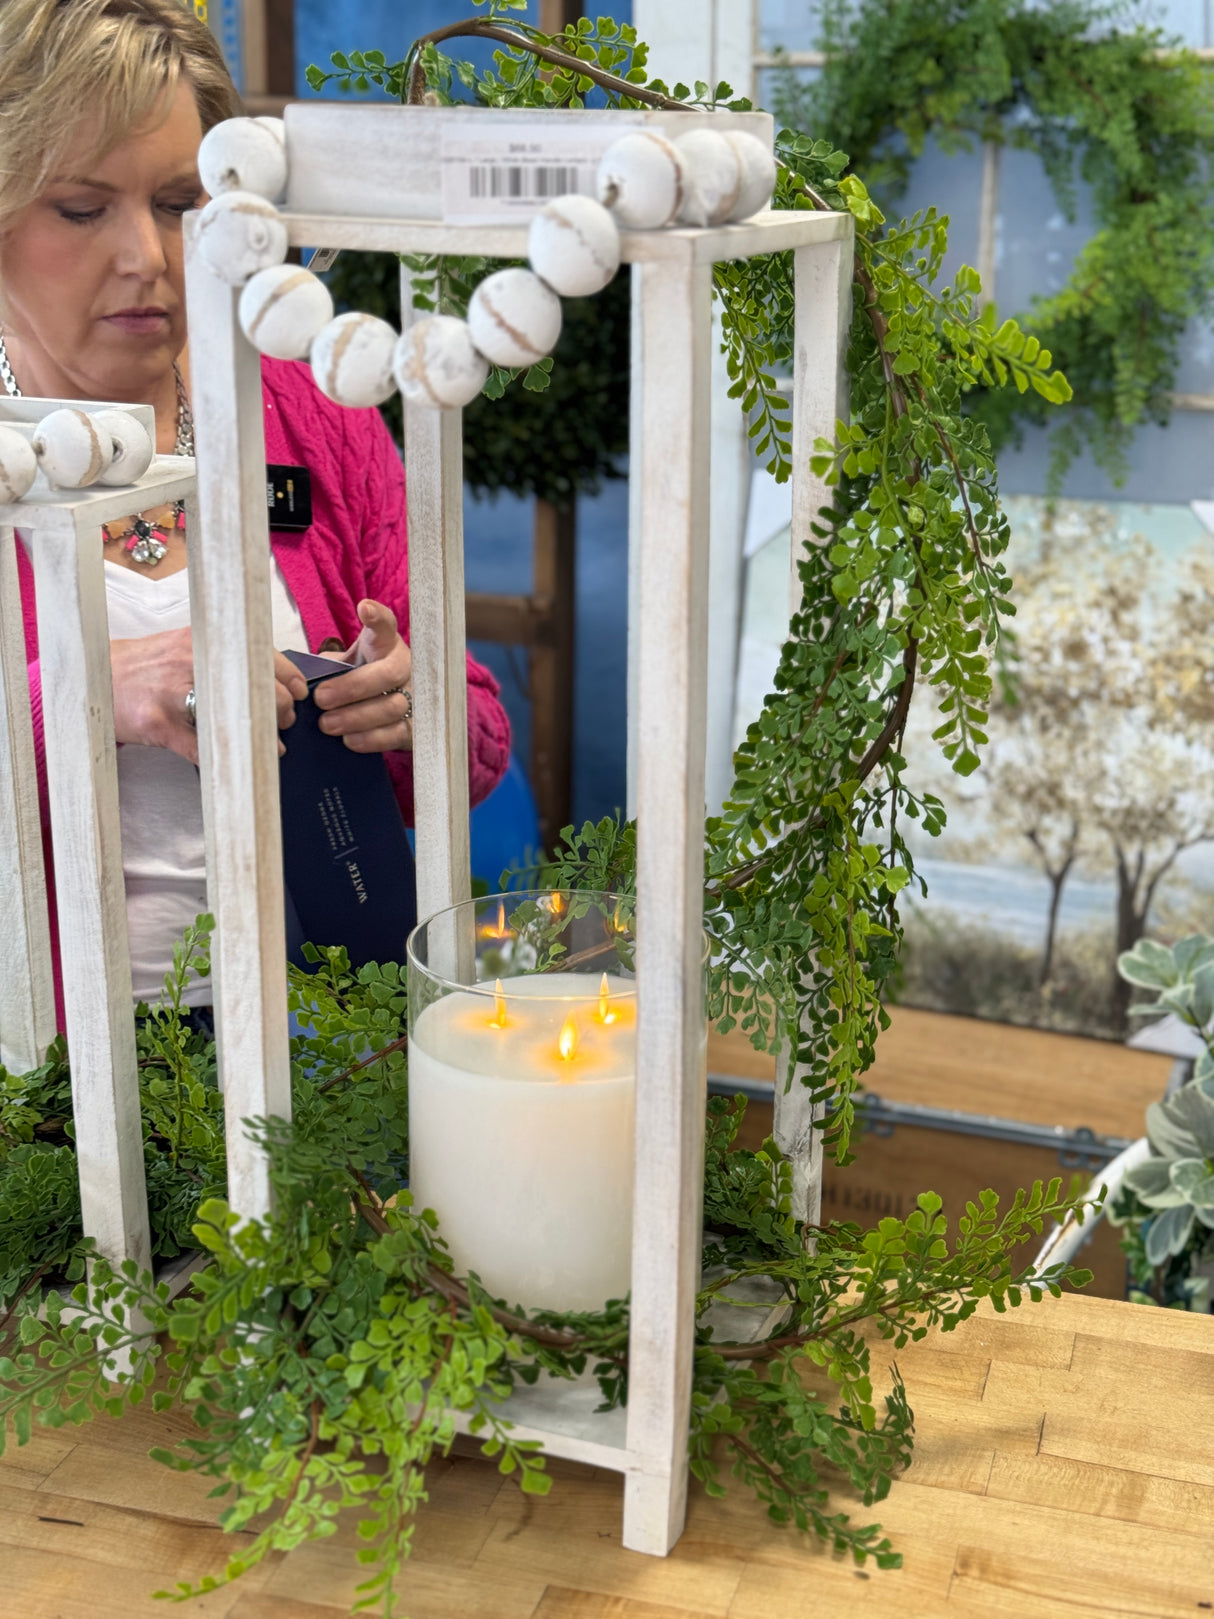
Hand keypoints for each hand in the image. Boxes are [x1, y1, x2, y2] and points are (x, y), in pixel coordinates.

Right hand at [110, 629, 306, 763]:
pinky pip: (202, 748)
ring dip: (262, 735)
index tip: (300, 694)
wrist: (97, 677)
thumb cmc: (149, 666)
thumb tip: (274, 676)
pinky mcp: (158, 725)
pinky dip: (228, 759)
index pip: (261, 655)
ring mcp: (172, 694)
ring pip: (235, 716)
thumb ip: (224, 656)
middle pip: (256, 686)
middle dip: (281, 709)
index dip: (289, 678)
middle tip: (285, 722)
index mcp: (202, 641)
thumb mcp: (186, 647)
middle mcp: (189, 662)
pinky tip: (241, 763)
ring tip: (272, 744)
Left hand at [312, 599, 413, 752]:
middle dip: (352, 687)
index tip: (364, 609)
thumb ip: (328, 667)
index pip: (385, 626)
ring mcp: (414, 697)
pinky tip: (349, 740)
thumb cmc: (358, 682)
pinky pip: (396, 733)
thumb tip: (299, 679)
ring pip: (392, 706)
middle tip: (321, 698)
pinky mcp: (415, 726)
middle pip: (388, 673)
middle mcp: (405, 668)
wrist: (384, 712)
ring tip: (327, 724)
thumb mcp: (345, 666)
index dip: (377, 617)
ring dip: (356, 717)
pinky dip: (371, 738)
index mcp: (385, 645)